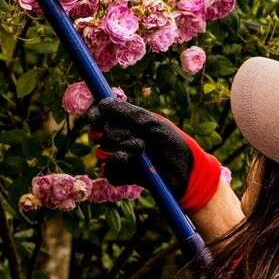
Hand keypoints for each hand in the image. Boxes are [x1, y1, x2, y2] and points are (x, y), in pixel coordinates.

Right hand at [87, 98, 222, 212]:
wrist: (184, 169)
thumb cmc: (171, 141)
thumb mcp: (151, 122)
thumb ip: (127, 112)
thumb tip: (102, 103)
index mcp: (124, 123)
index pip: (100, 117)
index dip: (95, 116)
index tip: (96, 118)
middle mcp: (118, 139)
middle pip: (100, 133)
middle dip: (117, 133)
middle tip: (138, 135)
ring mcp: (117, 158)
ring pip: (102, 152)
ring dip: (123, 148)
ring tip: (142, 148)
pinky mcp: (120, 176)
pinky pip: (108, 170)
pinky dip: (120, 164)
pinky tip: (135, 163)